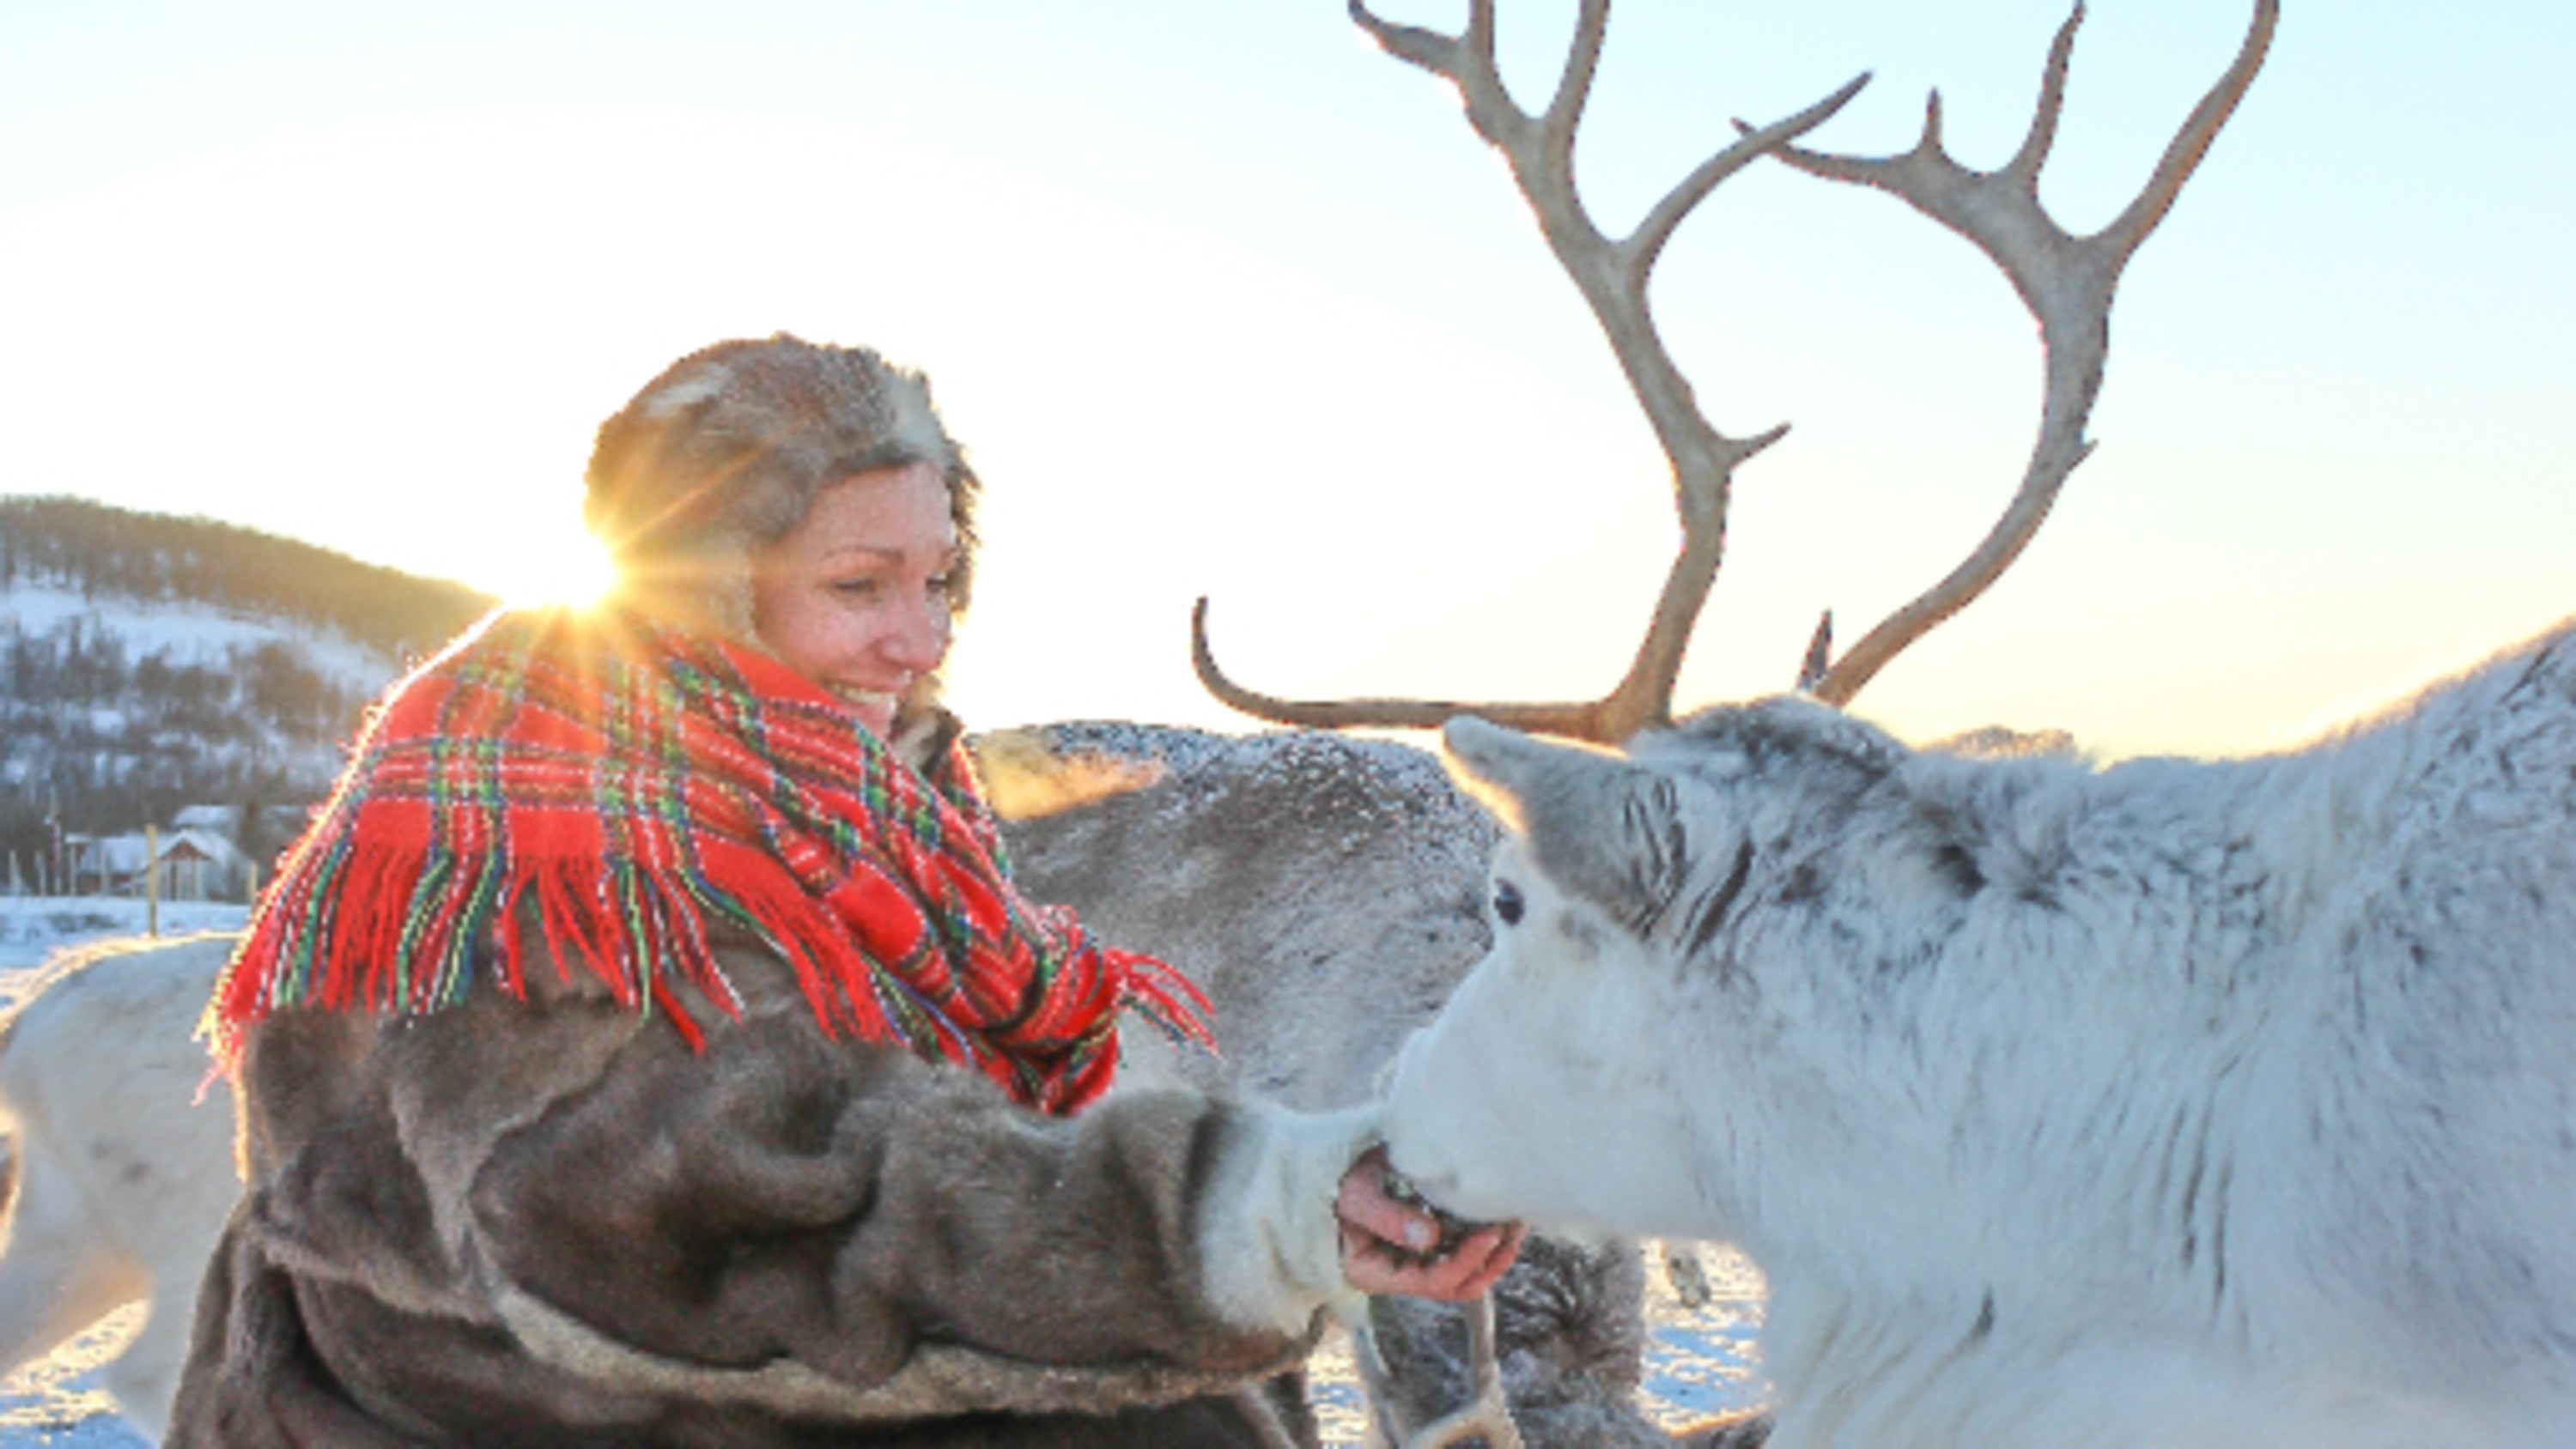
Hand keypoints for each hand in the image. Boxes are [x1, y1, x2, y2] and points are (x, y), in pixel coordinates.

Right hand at [1334, 1147, 1523, 1300]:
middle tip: (1513, 1228)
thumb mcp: (1355, 1195)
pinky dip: (1483, 1237)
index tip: (1489, 1233)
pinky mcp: (1427, 1241)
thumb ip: (1386, 1217)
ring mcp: (1416, 1259)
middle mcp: (1401, 1274)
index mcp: (1377, 1273)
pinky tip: (1497, 1214)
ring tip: (1515, 1221)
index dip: (1465, 1262)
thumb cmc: (1335, 1184)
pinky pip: (1460, 1249)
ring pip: (1464, 1272)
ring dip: (1493, 1252)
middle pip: (1456, 1285)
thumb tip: (1429, 1236)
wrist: (1326, 1173)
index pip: (1432, 1280)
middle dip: (1490, 1263)